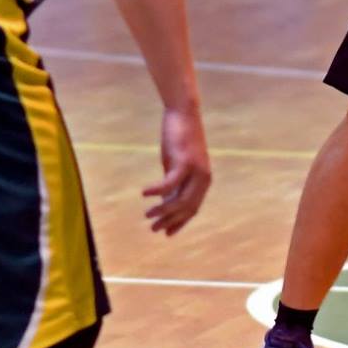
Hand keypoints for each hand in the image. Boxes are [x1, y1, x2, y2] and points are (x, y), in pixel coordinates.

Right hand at [144, 104, 211, 234]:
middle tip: (153, 228)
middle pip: (187, 208)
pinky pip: (170, 184)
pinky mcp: (185, 162)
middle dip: (169, 221)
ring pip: (179, 200)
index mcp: (203, 180)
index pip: (193, 208)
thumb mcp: (176, 166)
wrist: (184, 114)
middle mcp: (203, 178)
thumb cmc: (179, 139)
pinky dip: (156, 191)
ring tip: (147, 215)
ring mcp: (196, 170)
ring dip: (162, 210)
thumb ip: (174, 184)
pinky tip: (144, 193)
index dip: (180, 222)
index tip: (166, 233)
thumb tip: (165, 203)